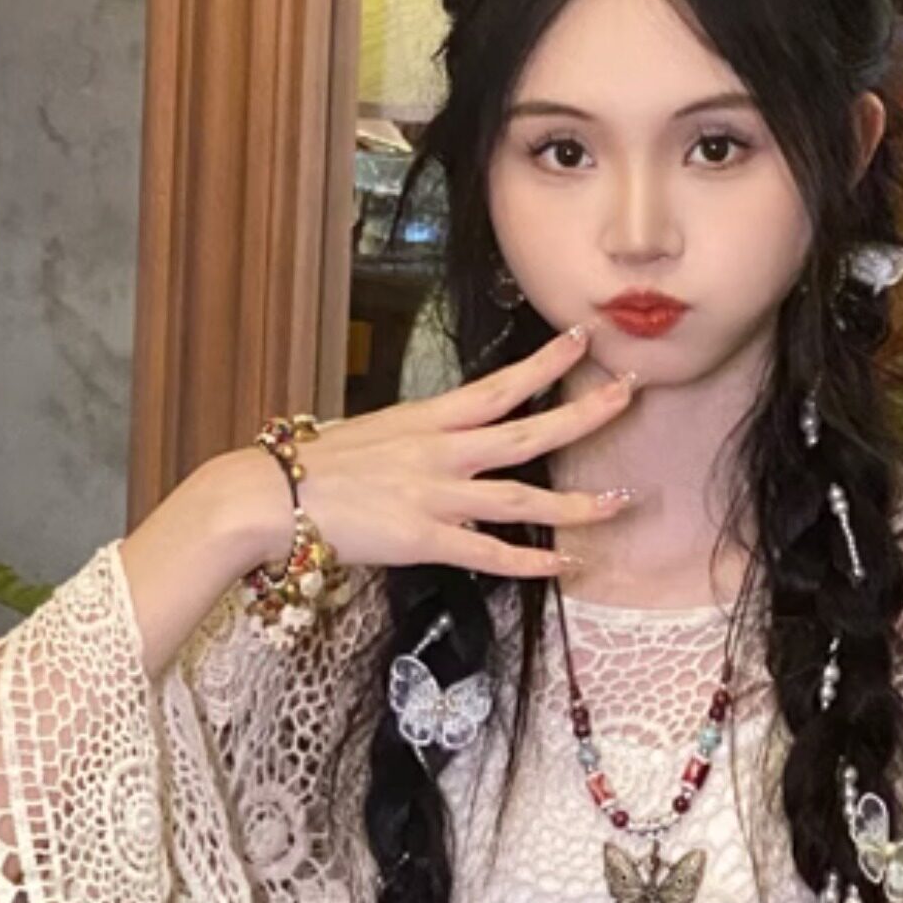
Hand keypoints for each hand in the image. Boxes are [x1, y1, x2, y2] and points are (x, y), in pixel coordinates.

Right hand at [290, 324, 636, 583]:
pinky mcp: (422, 539)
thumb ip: (420, 437)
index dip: (546, 363)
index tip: (584, 339)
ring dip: (576, 503)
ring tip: (620, 501)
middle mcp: (441, 452)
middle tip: (631, 393)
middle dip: (586, 413)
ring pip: (522, 500)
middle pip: (529, 431)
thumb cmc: (316, 465)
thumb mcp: (375, 433)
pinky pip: (489, 553)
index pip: (501, 384)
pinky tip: (566, 563)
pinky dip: (531, 561)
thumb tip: (447, 441)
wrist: (272, 496)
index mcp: (429, 419)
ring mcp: (435, 496)